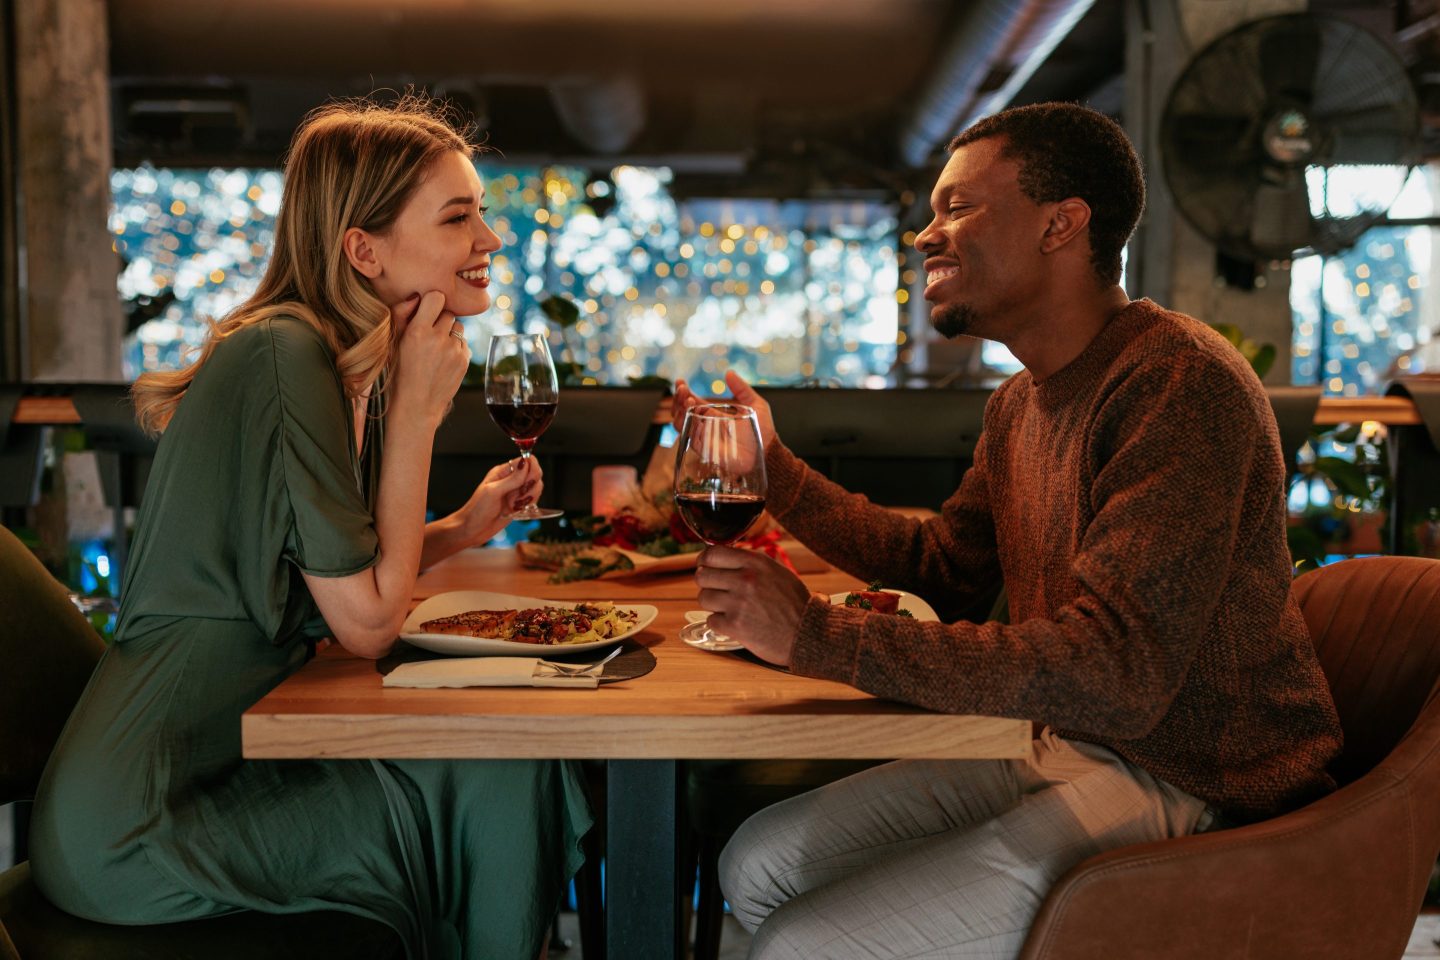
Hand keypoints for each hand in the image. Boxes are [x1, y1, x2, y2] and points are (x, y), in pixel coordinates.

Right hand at [389, 291, 470, 425]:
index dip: (432, 303)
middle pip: (448, 313)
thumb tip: (417, 296)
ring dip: (449, 333)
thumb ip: (401, 314)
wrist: (416, 404)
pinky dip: (455, 347)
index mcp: (417, 331)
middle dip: (439, 321)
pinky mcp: (464, 361)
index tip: (426, 311)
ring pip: (458, 327)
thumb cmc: (400, 370)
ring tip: (435, 349)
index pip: (436, 297)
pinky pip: (464, 342)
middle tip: (428, 336)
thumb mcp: (393, 342)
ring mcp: (453, 351)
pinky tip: (443, 360)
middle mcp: (438, 339)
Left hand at [458, 456, 542, 545]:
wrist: (472, 529)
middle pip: (535, 474)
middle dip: (531, 485)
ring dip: (529, 497)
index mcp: (503, 472)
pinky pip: (533, 500)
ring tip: (515, 504)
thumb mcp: (493, 492)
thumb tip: (526, 463)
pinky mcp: (519, 504)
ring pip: (536, 487)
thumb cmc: (477, 510)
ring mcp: (516, 493)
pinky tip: (516, 510)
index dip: (531, 469)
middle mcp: (511, 480)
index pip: (527, 460)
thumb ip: (512, 479)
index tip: (526, 481)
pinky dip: (529, 505)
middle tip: (519, 495)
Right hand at [673, 369, 776, 449]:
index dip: (684, 392)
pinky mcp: (705, 449)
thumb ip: (742, 388)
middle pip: (682, 411)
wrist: (767, 451)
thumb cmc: (762, 430)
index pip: (692, 402)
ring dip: (679, 410)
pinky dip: (686, 424)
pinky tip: (692, 413)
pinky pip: (689, 437)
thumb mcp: (755, 404)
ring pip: (681, 424)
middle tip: (682, 387)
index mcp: (713, 414)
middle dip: (678, 398)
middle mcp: (705, 425)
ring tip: (688, 398)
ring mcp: (704, 437)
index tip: (680, 381)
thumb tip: (729, 372)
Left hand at [694, 545, 810, 665]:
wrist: (808, 634)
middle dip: (707, 585)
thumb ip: (751, 564)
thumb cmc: (795, 605)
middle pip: (702, 576)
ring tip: (730, 609)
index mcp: (755, 563)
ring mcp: (739, 603)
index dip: (704, 561)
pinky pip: (711, 620)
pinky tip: (736, 624)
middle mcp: (745, 579)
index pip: (712, 553)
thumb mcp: (777, 573)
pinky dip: (720, 624)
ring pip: (704, 598)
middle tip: (718, 592)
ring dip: (713, 605)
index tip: (705, 567)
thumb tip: (724, 559)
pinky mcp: (735, 626)